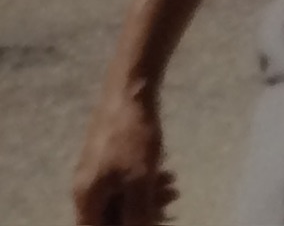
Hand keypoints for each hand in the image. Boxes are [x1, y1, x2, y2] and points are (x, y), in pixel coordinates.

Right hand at [72, 85, 176, 225]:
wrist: (130, 93)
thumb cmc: (133, 137)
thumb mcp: (140, 180)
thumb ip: (137, 213)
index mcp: (87, 198)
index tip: (153, 222)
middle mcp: (86, 188)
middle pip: (112, 215)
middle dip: (142, 212)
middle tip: (172, 201)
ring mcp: (96, 172)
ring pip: (122, 197)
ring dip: (148, 196)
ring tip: (174, 185)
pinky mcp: (109, 158)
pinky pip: (125, 180)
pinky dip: (144, 181)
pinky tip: (167, 173)